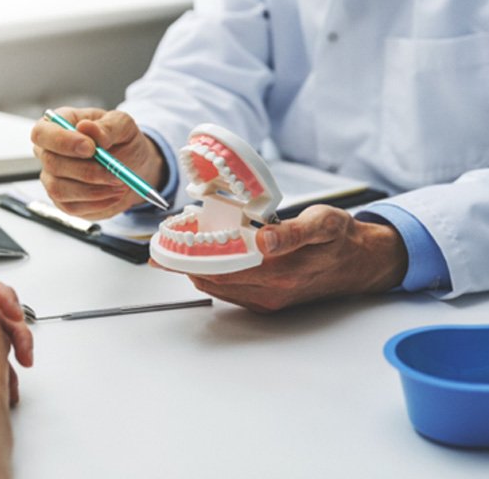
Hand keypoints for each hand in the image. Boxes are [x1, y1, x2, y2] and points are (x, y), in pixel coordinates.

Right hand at [31, 107, 166, 218]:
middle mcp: (49, 152)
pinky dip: (97, 202)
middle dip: (87, 171)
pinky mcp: (63, 201)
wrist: (134, 167)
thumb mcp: (123, 125)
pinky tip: (115, 194)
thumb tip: (86, 127)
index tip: (91, 148)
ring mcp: (52, 178)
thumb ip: (107, 126)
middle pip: (52, 164)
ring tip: (120, 183)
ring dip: (94, 190)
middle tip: (116, 172)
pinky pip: (72, 207)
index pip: (42, 133)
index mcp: (58, 125)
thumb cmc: (123, 140)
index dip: (63, 142)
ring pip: (59, 189)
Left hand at [153, 205, 407, 311]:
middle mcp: (270, 291)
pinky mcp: (269, 301)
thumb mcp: (323, 224)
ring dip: (196, 271)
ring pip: (219, 287)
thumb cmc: (340, 239)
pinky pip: (231, 292)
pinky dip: (212, 277)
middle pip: (213, 279)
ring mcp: (268, 299)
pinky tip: (204, 263)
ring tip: (176, 253)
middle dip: (185, 264)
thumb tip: (264, 240)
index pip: (221, 266)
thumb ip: (292, 232)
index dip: (190, 257)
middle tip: (162, 249)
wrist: (361, 263)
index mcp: (279, 271)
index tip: (168, 246)